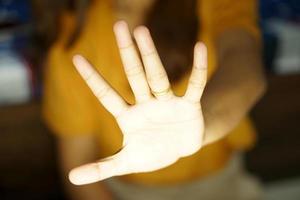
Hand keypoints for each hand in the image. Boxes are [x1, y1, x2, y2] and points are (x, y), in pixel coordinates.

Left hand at [70, 21, 206, 184]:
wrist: (180, 149)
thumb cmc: (151, 151)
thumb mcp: (126, 162)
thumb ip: (101, 167)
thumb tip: (72, 177)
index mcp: (129, 116)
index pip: (107, 95)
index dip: (92, 79)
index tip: (76, 58)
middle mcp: (146, 104)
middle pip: (134, 75)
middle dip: (127, 53)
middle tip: (119, 25)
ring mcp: (167, 102)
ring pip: (158, 76)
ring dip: (151, 55)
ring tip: (142, 31)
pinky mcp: (189, 105)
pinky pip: (195, 85)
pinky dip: (198, 69)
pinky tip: (200, 47)